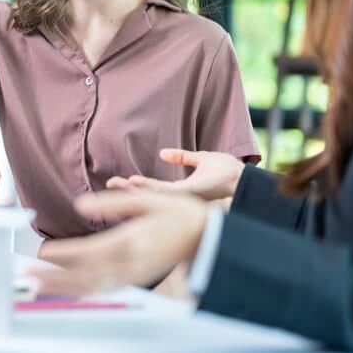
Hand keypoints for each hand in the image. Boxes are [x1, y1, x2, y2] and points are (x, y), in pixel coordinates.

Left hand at [29, 189, 208, 295]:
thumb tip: (80, 205)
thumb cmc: (178, 214)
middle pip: (86, 276)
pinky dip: (83, 290)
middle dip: (56, 279)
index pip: (90, 252)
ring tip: (40, 285)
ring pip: (93, 286)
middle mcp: (130, 264)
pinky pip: (104, 288)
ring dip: (65, 288)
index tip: (41, 252)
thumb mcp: (148, 198)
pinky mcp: (136, 279)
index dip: (63, 254)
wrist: (207, 238)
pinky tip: (67, 288)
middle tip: (29, 278)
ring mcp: (133, 275)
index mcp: (132, 242)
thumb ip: (113, 203)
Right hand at [106, 149, 244, 202]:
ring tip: (117, 183)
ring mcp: (183, 199)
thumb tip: (162, 153)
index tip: (119, 179)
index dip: (136, 185)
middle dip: (127, 190)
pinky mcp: (188, 195)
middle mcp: (180, 198)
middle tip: (109, 183)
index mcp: (182, 191)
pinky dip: (147, 188)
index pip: (153, 189)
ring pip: (152, 195)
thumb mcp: (201, 159)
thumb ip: (183, 157)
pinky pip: (163, 192)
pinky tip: (134, 183)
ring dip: (133, 190)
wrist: (244, 177)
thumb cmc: (228, 170)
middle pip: (148, 195)